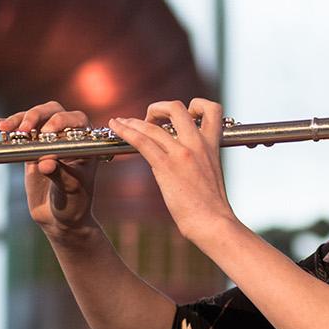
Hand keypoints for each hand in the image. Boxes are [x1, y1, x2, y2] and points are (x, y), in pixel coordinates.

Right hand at [0, 101, 99, 238]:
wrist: (60, 218)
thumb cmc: (73, 203)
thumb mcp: (70, 190)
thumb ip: (60, 174)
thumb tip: (46, 163)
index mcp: (84, 143)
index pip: (74, 121)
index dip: (60, 122)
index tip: (46, 134)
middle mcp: (67, 136)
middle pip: (51, 112)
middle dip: (35, 116)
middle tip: (23, 130)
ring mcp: (47, 140)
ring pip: (32, 119)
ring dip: (17, 120)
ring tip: (4, 129)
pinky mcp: (29, 148)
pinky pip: (16, 133)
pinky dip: (3, 126)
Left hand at [108, 98, 238, 245]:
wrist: (213, 222)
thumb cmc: (212, 207)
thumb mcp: (211, 174)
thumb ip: (198, 160)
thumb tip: (181, 160)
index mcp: (212, 145)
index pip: (211, 109)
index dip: (195, 105)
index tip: (183, 116)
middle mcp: (197, 144)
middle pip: (177, 107)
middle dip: (158, 108)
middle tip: (149, 121)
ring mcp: (182, 153)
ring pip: (152, 125)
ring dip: (132, 121)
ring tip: (121, 123)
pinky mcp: (166, 166)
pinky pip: (142, 141)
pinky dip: (125, 130)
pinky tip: (115, 127)